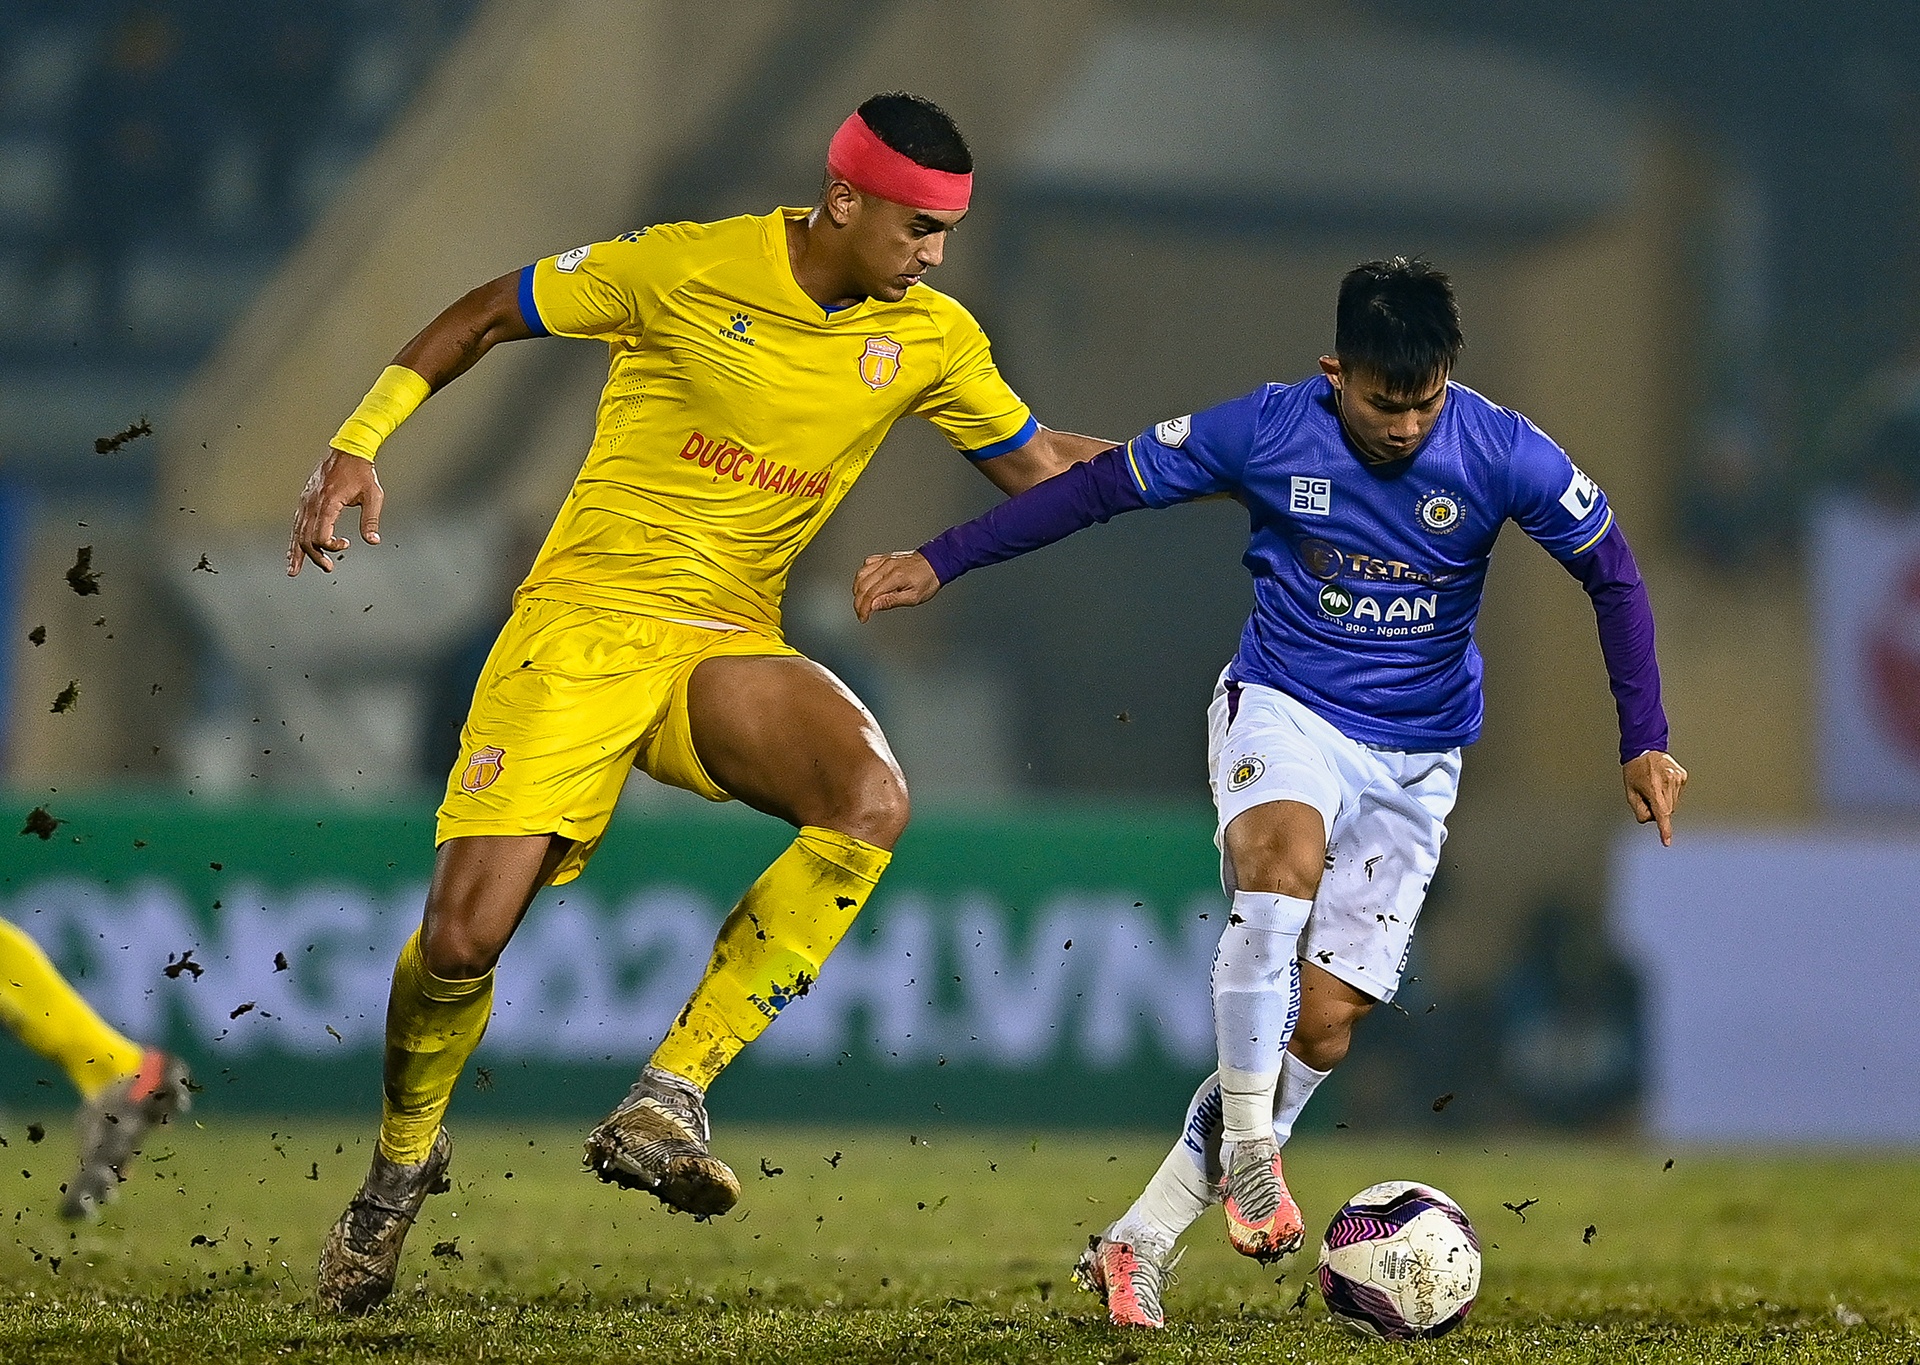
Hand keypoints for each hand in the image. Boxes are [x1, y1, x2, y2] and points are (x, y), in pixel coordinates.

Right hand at [288, 450, 383, 575]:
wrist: (348, 449)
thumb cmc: (361, 472)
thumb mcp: (373, 495)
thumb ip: (371, 520)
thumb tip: (373, 541)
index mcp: (328, 503)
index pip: (320, 535)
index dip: (332, 545)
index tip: (347, 543)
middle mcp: (312, 503)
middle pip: (305, 538)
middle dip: (314, 556)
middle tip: (327, 567)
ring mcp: (306, 501)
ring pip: (296, 531)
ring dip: (296, 552)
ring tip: (293, 569)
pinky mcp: (305, 499)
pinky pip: (296, 522)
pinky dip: (293, 538)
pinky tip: (292, 549)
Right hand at [853, 551, 940, 621]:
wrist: (935, 563)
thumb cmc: (927, 580)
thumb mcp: (913, 597)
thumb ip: (891, 601)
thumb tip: (874, 606)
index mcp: (895, 577)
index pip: (871, 594)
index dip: (863, 608)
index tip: (863, 618)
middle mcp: (887, 567)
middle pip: (862, 585)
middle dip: (858, 602)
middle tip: (861, 613)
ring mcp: (885, 561)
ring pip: (861, 574)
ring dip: (857, 589)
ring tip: (861, 601)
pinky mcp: (884, 558)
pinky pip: (867, 564)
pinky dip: (861, 575)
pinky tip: (864, 583)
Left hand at [1623, 750, 1687, 845]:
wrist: (1644, 749)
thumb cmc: (1634, 770)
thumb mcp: (1630, 792)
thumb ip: (1639, 809)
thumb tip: (1652, 819)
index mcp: (1653, 788)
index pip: (1661, 813)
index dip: (1664, 829)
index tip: (1667, 841)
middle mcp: (1667, 783)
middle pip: (1667, 810)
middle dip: (1658, 810)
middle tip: (1648, 798)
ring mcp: (1677, 779)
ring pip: (1674, 803)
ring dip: (1664, 802)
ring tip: (1654, 787)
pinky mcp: (1683, 776)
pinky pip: (1677, 794)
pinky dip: (1670, 793)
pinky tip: (1661, 783)